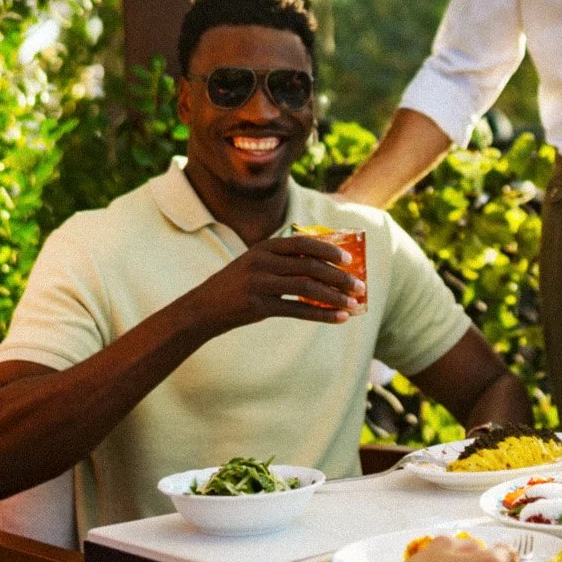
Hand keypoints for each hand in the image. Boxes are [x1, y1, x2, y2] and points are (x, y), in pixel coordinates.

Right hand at [193, 235, 364, 332]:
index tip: (348, 260)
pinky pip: (298, 310)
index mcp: (264, 247)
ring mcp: (260, 283)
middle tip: (359, 286)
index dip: (328, 250)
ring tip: (354, 304)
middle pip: (310, 266)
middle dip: (339, 276)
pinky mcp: (259, 306)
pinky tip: (339, 317)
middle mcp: (262, 261)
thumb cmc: (235, 286)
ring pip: (307, 288)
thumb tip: (322, 267)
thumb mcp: (255, 264)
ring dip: (335, 296)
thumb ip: (282, 262)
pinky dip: (322, 315)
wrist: (202, 308)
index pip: (303, 243)